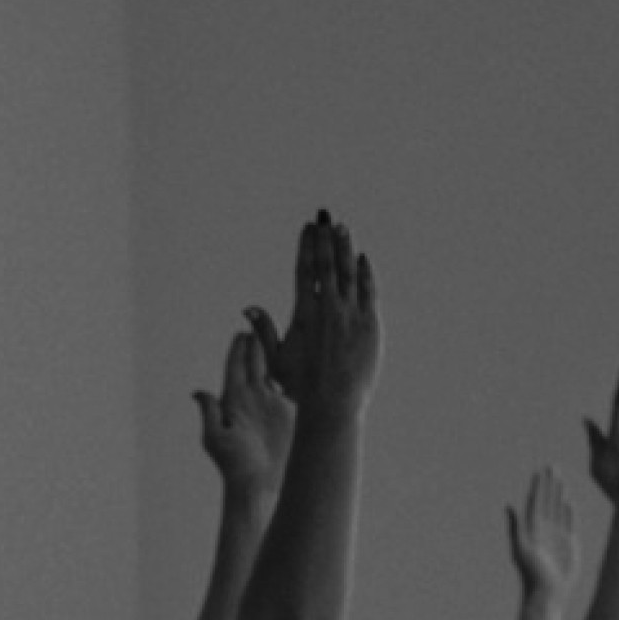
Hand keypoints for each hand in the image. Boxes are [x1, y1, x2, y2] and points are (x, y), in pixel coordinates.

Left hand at [193, 329, 291, 494]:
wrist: (259, 484)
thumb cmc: (234, 464)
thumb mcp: (217, 439)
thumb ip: (210, 414)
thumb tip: (197, 392)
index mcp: (233, 400)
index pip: (236, 367)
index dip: (239, 349)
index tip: (243, 330)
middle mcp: (252, 398)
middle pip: (255, 363)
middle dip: (258, 342)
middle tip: (262, 319)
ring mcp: (271, 403)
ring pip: (274, 370)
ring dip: (277, 350)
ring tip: (283, 330)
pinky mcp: (288, 412)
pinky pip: (291, 385)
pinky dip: (295, 370)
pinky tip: (304, 356)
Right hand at [261, 212, 378, 410]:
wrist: (334, 402)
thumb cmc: (302, 386)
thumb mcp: (276, 359)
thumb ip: (265, 330)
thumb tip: (248, 307)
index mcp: (305, 314)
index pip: (305, 271)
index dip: (307, 246)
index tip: (308, 229)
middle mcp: (329, 309)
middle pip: (327, 264)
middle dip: (325, 239)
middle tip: (325, 217)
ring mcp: (351, 314)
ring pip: (349, 272)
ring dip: (345, 248)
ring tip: (343, 228)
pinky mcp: (370, 323)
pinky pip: (368, 290)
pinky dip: (365, 272)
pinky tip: (362, 258)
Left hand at [505, 466, 574, 596]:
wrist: (547, 591)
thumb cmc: (531, 573)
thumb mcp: (521, 548)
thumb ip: (516, 527)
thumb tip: (508, 506)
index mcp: (532, 528)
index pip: (535, 501)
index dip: (538, 486)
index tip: (540, 470)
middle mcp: (544, 529)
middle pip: (547, 501)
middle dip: (549, 484)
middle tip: (551, 466)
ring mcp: (557, 535)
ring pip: (558, 509)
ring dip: (558, 494)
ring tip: (559, 479)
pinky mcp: (569, 544)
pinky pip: (569, 523)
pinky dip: (568, 512)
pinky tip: (568, 501)